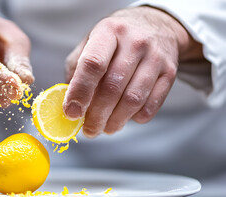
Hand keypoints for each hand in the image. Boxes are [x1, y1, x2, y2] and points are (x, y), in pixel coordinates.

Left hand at [63, 6, 202, 137]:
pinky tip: (125, 117)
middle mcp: (134, 42)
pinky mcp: (170, 73)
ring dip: (115, 121)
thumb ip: (76, 71)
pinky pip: (151, 106)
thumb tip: (68, 104)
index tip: (72, 113)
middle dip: (97, 116)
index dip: (80, 92)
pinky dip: (135, 118)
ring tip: (105, 128)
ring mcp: (155, 57)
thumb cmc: (115, 40)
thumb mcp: (90, 44)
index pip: (92, 64)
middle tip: (89, 130)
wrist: (155, 25)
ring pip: (132, 100)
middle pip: (112, 88)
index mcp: (108, 32)